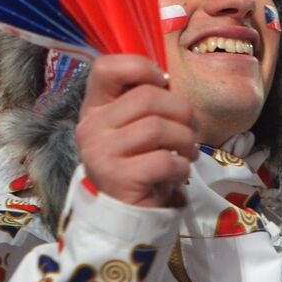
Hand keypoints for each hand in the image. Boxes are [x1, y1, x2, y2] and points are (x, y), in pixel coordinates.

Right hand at [75, 55, 196, 208]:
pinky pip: (163, 160)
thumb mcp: (135, 126)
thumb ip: (144, 101)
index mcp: (94, 108)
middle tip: (190, 128)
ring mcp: (101, 153)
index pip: (106, 67)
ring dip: (185, 140)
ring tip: (187, 151)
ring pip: (158, 128)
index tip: (162, 84)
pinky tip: (177, 172)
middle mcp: (91, 127)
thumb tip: (169, 81)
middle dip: (181, 111)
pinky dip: (181, 166)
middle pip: (147, 97)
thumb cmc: (138, 161)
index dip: (140, 67)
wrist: (126, 214)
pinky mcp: (118, 178)